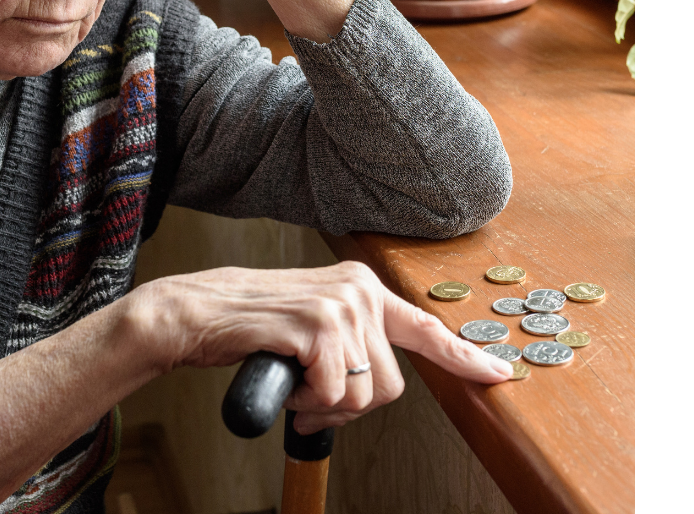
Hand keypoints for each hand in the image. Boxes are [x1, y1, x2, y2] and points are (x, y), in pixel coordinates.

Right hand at [129, 261, 512, 433]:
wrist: (195, 313)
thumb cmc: (249, 325)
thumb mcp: (310, 324)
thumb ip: (349, 342)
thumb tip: (375, 384)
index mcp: (361, 287)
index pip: (424, 327)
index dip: (464, 356)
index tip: (497, 373)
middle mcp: (357, 290)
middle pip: (390, 384)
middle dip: (351, 406)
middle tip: (311, 397)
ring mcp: (339, 306)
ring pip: (363, 394)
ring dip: (324, 406)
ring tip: (292, 384)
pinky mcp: (317, 326)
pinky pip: (333, 393)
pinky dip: (306, 403)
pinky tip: (283, 381)